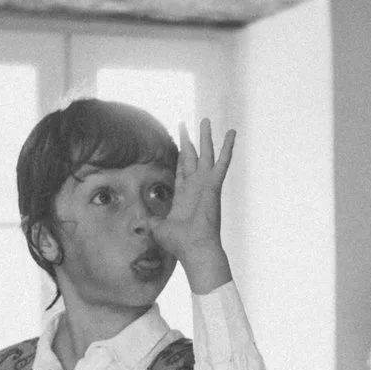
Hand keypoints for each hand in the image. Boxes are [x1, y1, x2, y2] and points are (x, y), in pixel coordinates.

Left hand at [149, 118, 234, 293]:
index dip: (180, 156)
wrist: (194, 249)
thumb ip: (149, 222)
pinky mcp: (214, 185)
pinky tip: (231, 132)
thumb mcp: (158, 229)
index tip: (180, 143)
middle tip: (186, 124)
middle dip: (188, 140)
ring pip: (206, 154)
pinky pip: (222, 162)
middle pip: (192, 157)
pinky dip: (227, 147)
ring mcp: (205, 184)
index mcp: (183, 196)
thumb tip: (139, 223)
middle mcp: (195, 187)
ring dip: (206, 137)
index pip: (181, 170)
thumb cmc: (179, 244)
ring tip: (205, 120)